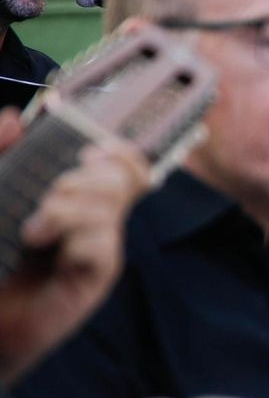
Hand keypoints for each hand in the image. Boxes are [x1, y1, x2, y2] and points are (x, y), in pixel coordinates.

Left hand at [0, 110, 151, 385]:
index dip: (117, 150)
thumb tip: (15, 119)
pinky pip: (101, 244)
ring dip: (69, 206)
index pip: (119, 163)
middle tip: (48, 196)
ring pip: (110, 205)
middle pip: (124, 175)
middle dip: (85, 176)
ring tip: (32, 231)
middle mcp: (90, 219)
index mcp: (70, 196)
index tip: (89, 151)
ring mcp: (95, 248)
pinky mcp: (92, 278)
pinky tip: (41, 248)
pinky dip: (73, 238)